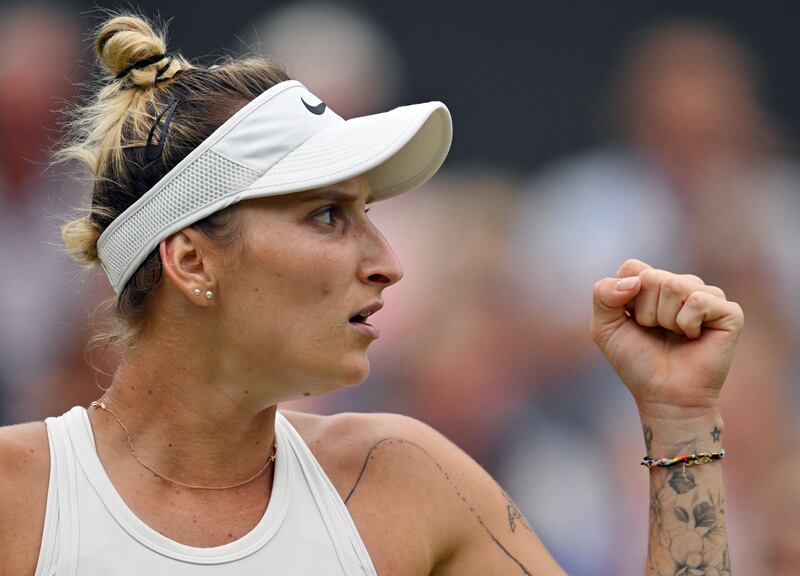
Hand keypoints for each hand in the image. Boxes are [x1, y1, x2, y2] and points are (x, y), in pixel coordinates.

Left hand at [591, 259, 743, 419]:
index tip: (633, 322)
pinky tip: (694, 338)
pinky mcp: (729, 312)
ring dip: (665, 319)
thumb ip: (603, 294)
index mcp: (653, 284)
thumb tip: (635, 280)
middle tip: (656, 333)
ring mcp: (707, 296)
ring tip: (674, 335)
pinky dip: (687, 324)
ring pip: (673, 286)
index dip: (625, 298)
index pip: (632, 267)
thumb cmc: (637, 362)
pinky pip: (698, 301)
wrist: (664, 395)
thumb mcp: (605, 327)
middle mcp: (681, 285)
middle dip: (645, 312)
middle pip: (651, 277)